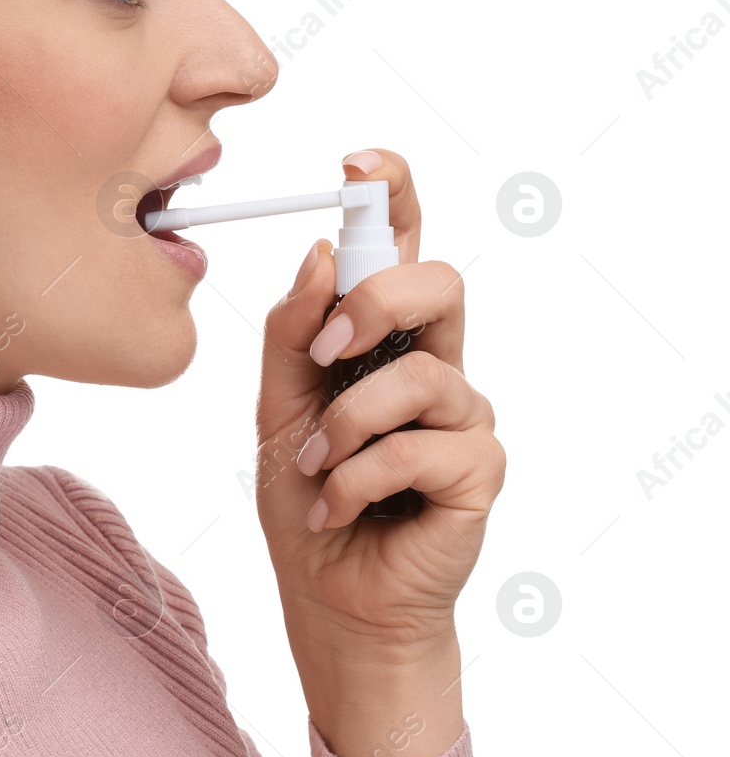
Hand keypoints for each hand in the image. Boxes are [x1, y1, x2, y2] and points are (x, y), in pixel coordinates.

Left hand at [253, 149, 506, 668]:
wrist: (328, 595)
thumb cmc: (308, 497)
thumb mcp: (277, 407)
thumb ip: (292, 335)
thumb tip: (319, 255)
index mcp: (384, 340)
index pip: (402, 249)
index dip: (394, 194)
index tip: (358, 161)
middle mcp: (434, 366)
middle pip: (438, 283)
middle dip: (377, 302)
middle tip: (326, 353)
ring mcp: (463, 417)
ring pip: (421, 376)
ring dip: (345, 426)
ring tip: (316, 468)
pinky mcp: (479, 471)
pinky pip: (415, 450)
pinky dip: (356, 482)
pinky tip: (338, 510)